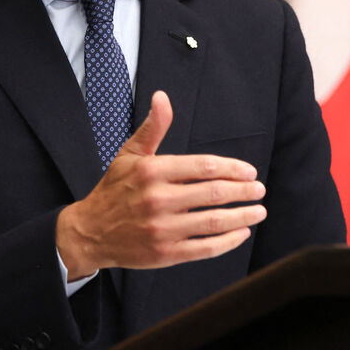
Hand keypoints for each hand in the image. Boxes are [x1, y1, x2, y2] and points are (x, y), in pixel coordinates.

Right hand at [56, 90, 266, 279]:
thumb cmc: (114, 189)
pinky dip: (228, 241)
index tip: (249, 172)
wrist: (90, 231)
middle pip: (213, 193)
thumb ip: (153, 128)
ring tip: (258, 211)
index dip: (232, 169)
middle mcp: (158, 199)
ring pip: (214, 221)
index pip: (204, 167)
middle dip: (243, 191)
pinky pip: (205, 247)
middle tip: (259, 190)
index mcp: (152, 171)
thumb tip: (162, 97)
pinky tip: (240, 233)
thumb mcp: (130, 154)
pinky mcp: (165, 253)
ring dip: (242, 216)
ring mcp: (162, 228)